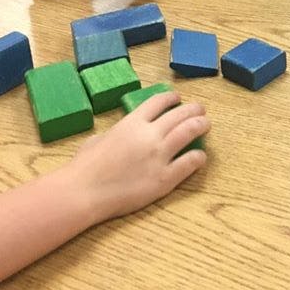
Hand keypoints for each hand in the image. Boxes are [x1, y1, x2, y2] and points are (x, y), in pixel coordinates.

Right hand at [70, 92, 209, 223]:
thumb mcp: (99, 138)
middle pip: (180, 114)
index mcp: (132, 122)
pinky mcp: (164, 179)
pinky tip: (201, 157)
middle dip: (193, 109)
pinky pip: (189, 163)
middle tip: (200, 110)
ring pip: (189, 132)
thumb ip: (117, 131)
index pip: (159, 101)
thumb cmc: (85, 166)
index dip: (171, 97)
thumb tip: (123, 132)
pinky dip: (198, 157)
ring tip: (206, 124)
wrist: (83, 192)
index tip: (177, 98)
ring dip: (201, 125)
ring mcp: (159, 156)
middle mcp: (150, 134)